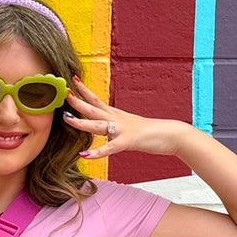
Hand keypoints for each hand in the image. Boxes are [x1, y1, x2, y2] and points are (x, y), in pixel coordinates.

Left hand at [62, 78, 188, 159]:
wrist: (173, 134)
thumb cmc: (154, 133)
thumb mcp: (132, 127)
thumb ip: (119, 128)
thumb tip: (110, 131)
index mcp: (117, 115)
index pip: (97, 101)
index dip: (85, 91)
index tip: (73, 81)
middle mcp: (118, 119)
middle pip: (93, 109)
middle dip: (77, 101)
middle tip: (63, 92)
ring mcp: (123, 130)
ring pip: (98, 125)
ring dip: (81, 122)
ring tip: (66, 118)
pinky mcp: (129, 142)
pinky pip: (110, 148)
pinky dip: (97, 152)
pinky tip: (84, 155)